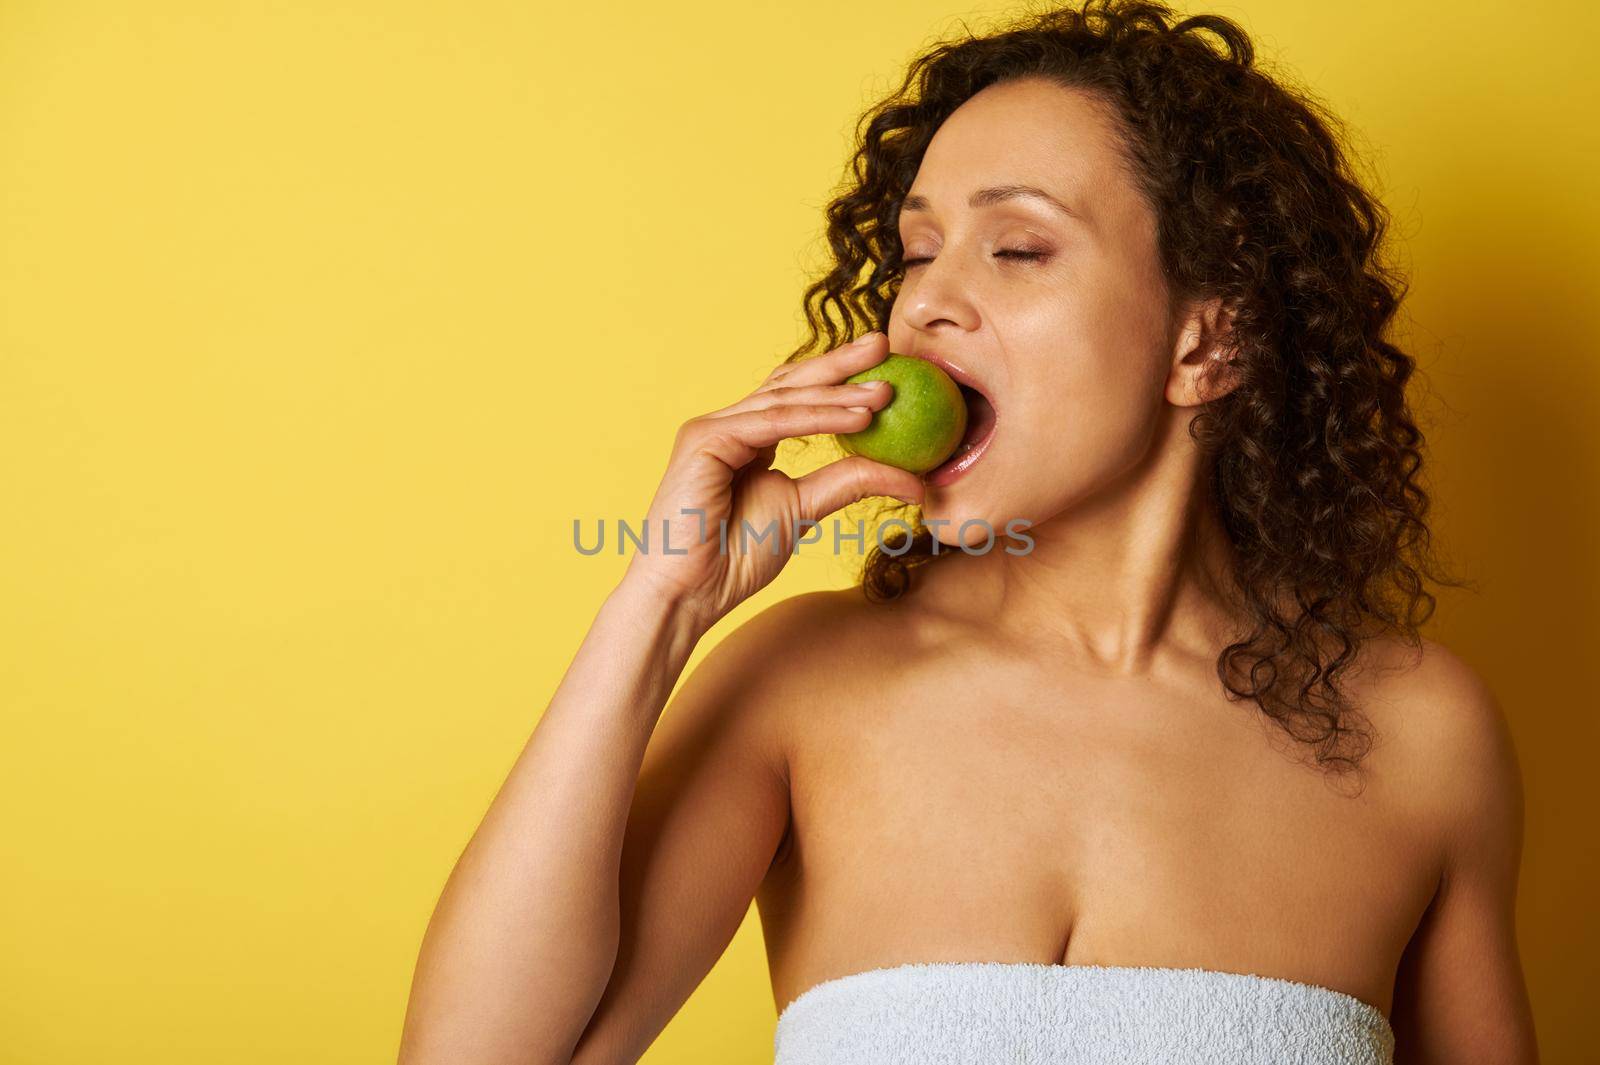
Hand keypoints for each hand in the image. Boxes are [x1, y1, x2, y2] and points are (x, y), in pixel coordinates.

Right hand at [621, 332, 924, 630]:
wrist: (691, 591)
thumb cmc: (735, 557)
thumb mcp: (805, 508)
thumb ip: (848, 483)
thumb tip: (912, 479)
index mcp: (746, 439)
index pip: (796, 398)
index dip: (838, 379)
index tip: (885, 368)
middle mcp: (727, 426)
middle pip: (790, 384)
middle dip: (839, 363)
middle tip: (884, 343)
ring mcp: (713, 429)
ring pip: (786, 400)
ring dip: (839, 393)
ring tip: (886, 391)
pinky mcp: (705, 439)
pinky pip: (773, 422)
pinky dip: (819, 418)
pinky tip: (858, 417)